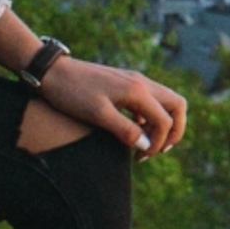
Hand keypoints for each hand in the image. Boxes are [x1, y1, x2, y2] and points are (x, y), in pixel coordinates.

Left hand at [41, 55, 187, 154]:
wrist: (52, 72)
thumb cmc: (72, 93)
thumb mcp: (98, 115)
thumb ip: (125, 130)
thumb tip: (146, 145)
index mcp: (137, 91)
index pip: (165, 120)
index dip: (159, 142)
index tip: (141, 156)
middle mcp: (141, 83)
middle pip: (177, 105)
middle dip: (174, 130)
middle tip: (158, 149)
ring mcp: (134, 81)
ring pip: (165, 102)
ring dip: (162, 124)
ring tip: (144, 145)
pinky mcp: (125, 83)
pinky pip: (150, 101)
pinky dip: (150, 117)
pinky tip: (133, 130)